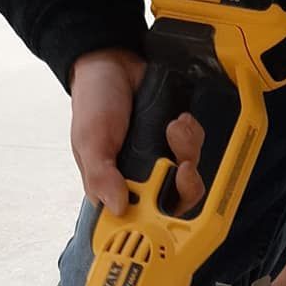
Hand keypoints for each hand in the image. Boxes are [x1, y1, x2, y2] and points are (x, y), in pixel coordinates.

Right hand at [69, 48, 204, 215]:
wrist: (112, 63)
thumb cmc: (93, 103)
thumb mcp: (90, 140)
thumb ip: (100, 175)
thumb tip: (117, 206)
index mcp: (114, 188)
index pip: (140, 221)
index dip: (157, 223)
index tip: (165, 209)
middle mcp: (141, 181)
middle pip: (174, 204)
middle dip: (182, 184)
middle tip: (181, 166)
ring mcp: (161, 163)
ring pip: (190, 177)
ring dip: (187, 151)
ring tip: (173, 127)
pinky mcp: (176, 144)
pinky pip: (196, 149)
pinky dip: (191, 134)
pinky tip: (178, 120)